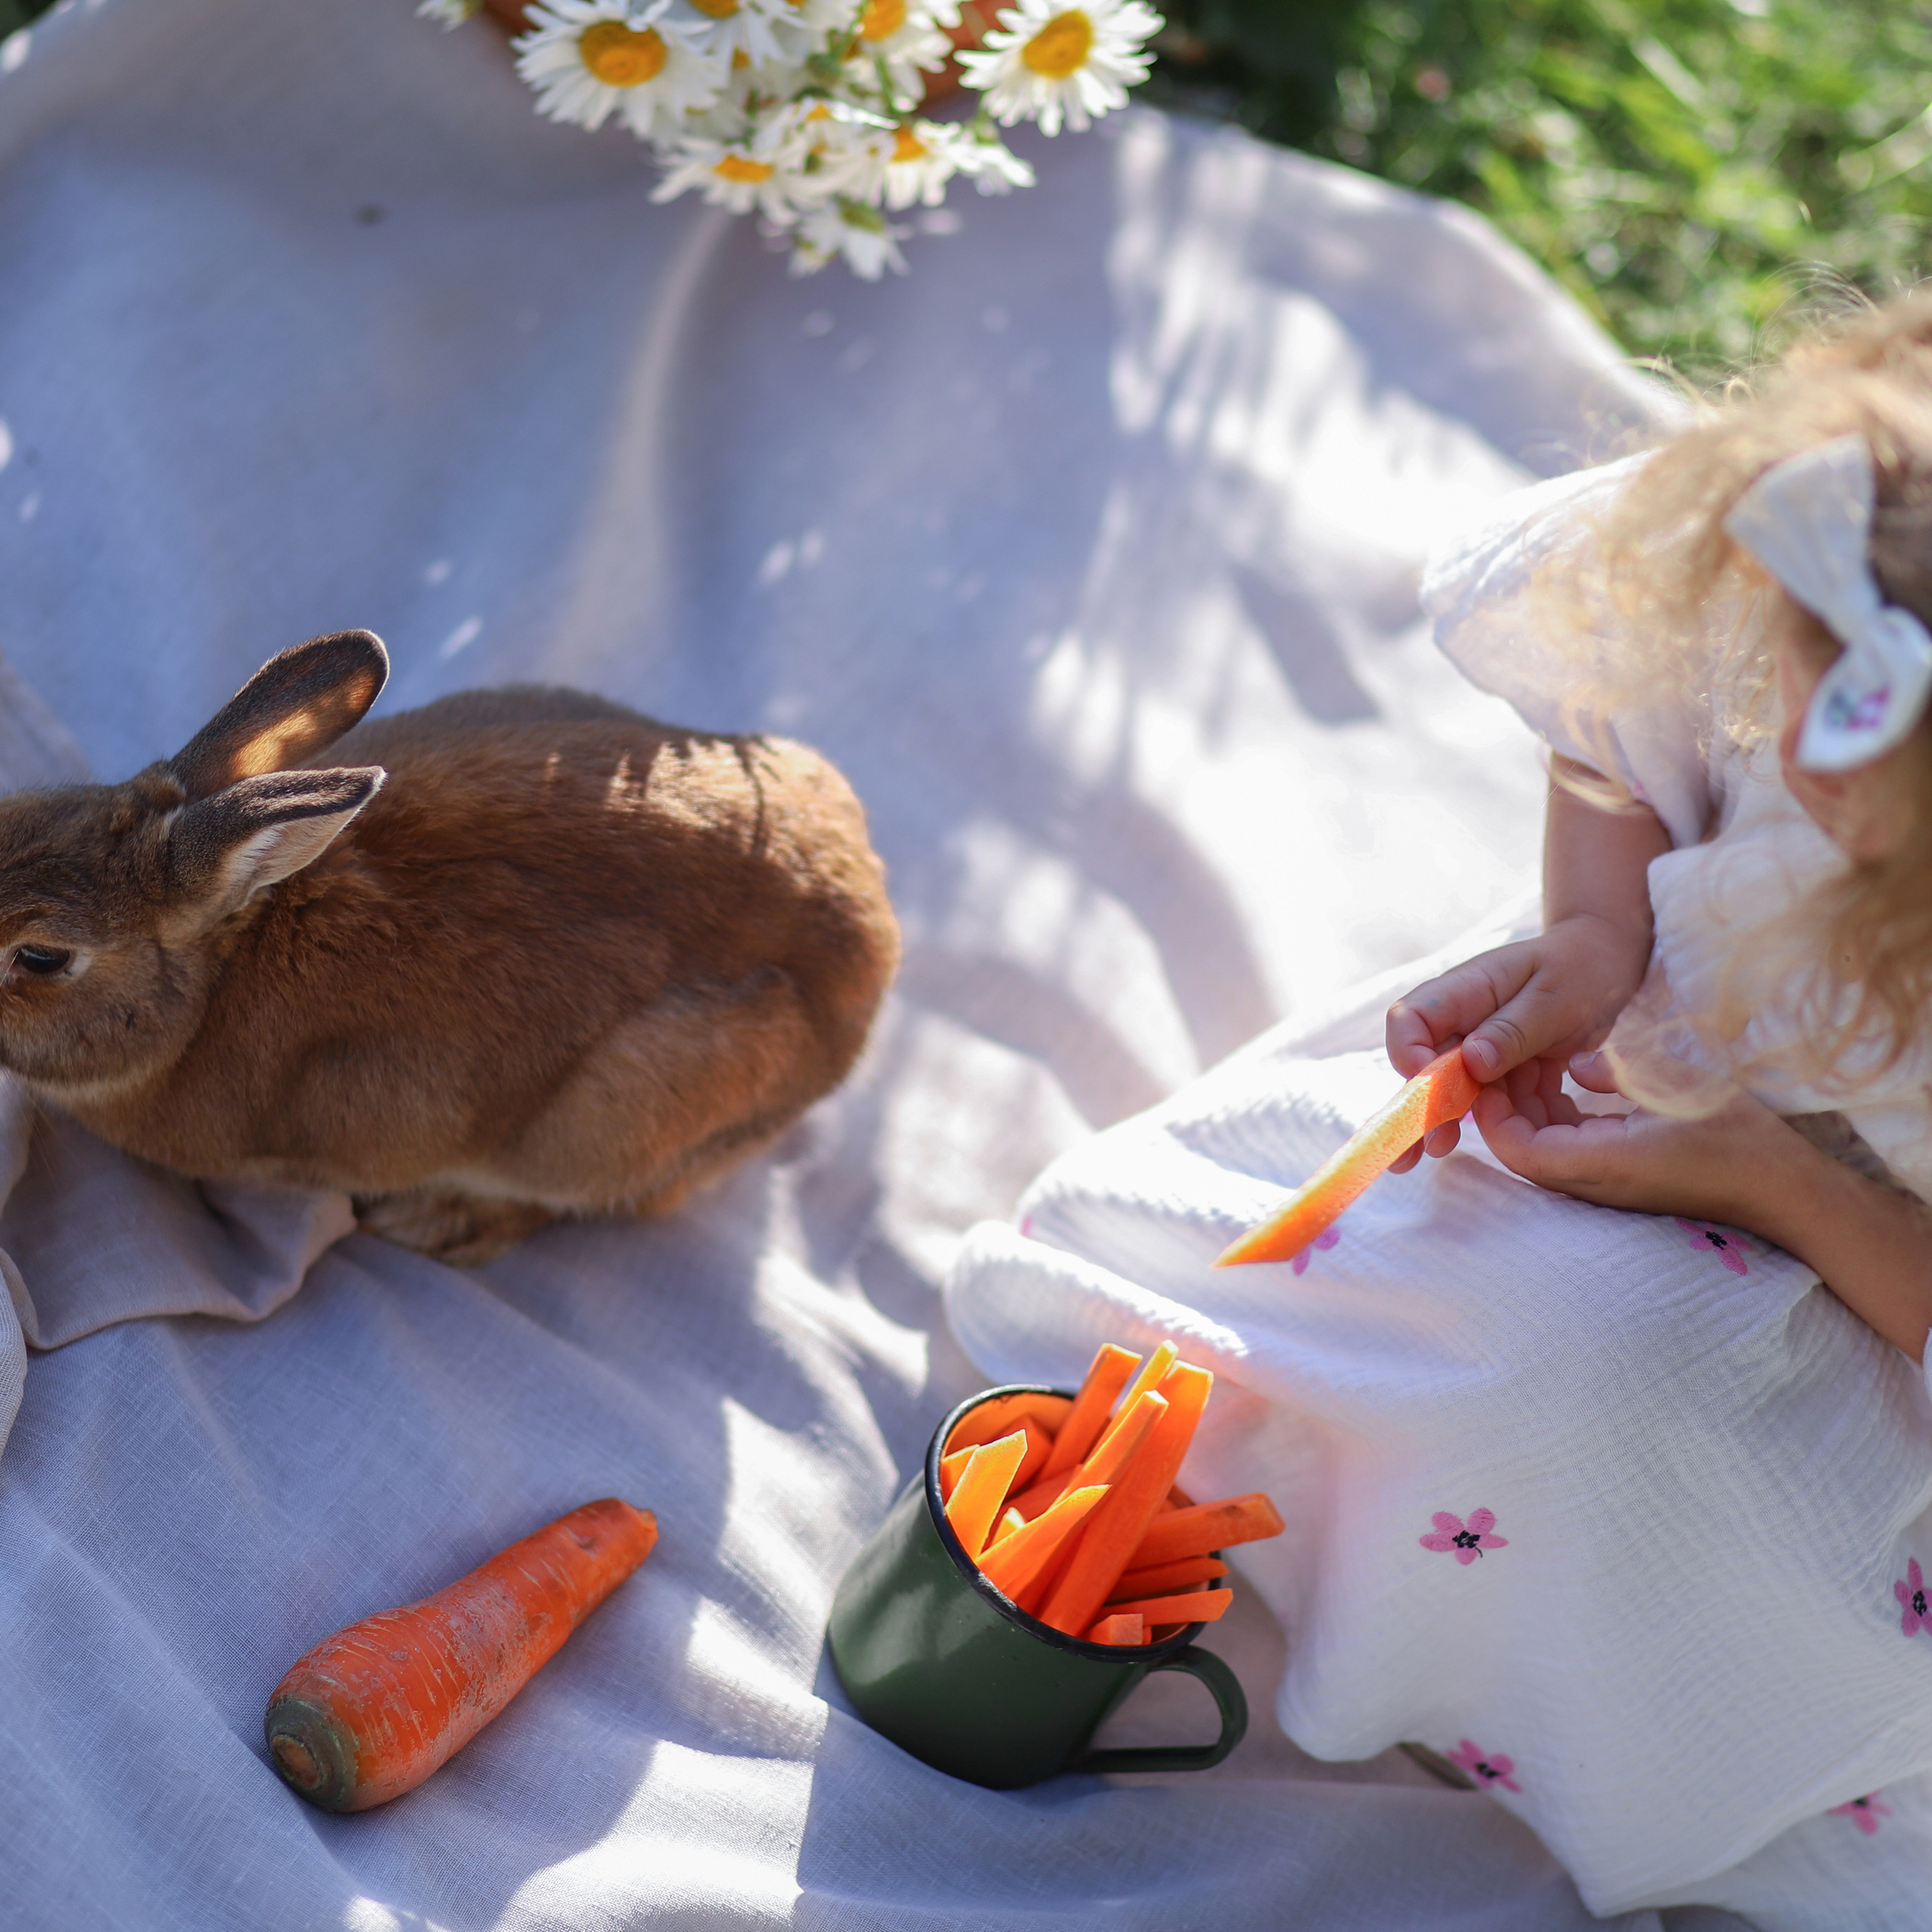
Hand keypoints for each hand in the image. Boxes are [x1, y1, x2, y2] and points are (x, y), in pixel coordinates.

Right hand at [1385, 914, 1651, 1170]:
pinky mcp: (1503, 1064)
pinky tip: (1504, 1142)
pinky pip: (1490, 1096)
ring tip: (1437, 1154)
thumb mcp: (1555, 996)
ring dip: (1446, 1120)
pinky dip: (1493, 1119)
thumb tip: (1470, 1063)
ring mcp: (1481, 1043)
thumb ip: (1513, 1029)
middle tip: (1413, 1154)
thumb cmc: (1584, 966)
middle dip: (1417, 1107)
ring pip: (1452, 1087)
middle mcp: (1464, 1019)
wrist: (1609, 958)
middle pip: (1422, 1063)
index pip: (1410, 1019)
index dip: (1410, 1056)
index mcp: (1467, 990)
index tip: (1431, 1092)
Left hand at [1471, 1050, 1802, 1228]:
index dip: (1493, 1112)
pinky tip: (1560, 1080)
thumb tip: (1578, 1062)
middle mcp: (1594, 1181)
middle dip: (1504, 1105)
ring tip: (1527, 1059)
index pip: (1517, 1148)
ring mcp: (1605, 1183)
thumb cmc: (1737, 1135)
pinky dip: (1554, 1117)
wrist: (1782, 1189)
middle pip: (1521, 1150)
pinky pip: (1568, 1149)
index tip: (1488, 1069)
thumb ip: (1619, 1070)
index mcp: (1600, 1163)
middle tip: (1502, 1056)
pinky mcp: (1619, 1177)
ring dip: (1528, 1109)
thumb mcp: (1678, 1086)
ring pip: (1542, 1149)